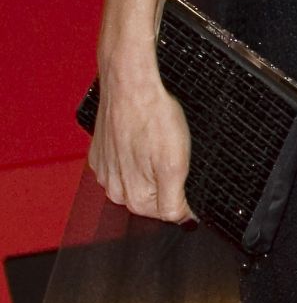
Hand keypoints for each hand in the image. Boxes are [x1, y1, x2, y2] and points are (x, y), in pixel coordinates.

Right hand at [89, 59, 194, 222]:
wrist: (130, 82)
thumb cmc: (152, 116)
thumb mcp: (175, 164)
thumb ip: (175, 201)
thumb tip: (182, 220)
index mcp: (133, 197)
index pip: (168, 212)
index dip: (184, 193)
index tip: (188, 172)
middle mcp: (114, 188)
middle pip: (152, 197)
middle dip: (167, 178)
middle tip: (174, 150)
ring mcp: (105, 169)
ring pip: (138, 177)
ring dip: (151, 164)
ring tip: (157, 138)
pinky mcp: (101, 150)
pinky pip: (124, 160)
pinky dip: (136, 150)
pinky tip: (143, 133)